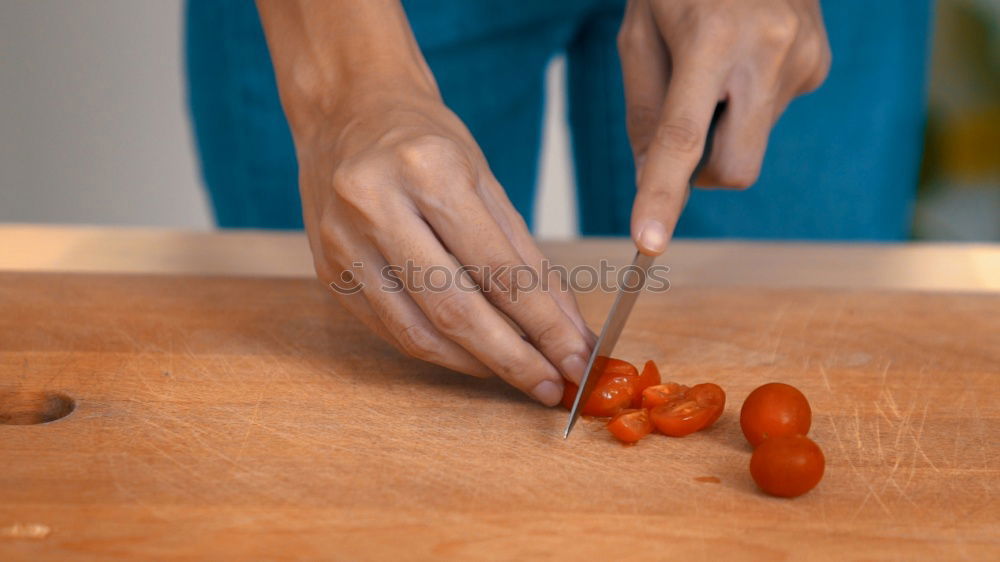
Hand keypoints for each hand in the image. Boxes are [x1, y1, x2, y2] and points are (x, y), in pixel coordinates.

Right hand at [296, 87, 594, 404]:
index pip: (499, 270)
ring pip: (418, 333)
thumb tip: (565, 326)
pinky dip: (439, 351)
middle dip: (513, 359)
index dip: (544, 326)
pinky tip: (473, 356)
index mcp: (429, 171)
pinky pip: (391, 331)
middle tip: (553, 387)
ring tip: (520, 375)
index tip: (577, 360)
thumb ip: (526, 256)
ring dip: (477, 364)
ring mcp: (343, 244)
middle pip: (456, 310)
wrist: (346, 114)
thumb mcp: (486, 181)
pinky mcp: (328, 271)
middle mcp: (377, 207)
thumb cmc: (425, 142)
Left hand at [618, 0, 831, 253]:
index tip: (648, 242)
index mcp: (711, 38)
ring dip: (724, 124)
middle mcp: (767, 51)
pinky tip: (744, 56)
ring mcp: (803, 59)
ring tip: (715, 61)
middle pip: (735, 168)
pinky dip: (747, 103)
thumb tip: (653, 175)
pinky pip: (770, 114)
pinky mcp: (819, 64)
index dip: (664, 194)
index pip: (684, 137)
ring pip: (751, 142)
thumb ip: (645, 109)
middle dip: (703, 173)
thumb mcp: (639, 31)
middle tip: (684, 128)